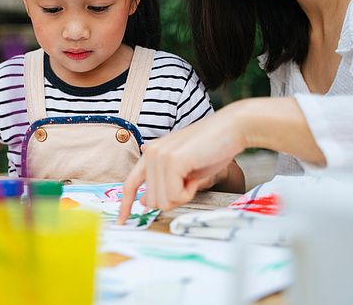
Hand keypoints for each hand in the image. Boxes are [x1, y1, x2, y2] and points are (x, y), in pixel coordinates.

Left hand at [117, 105, 245, 223]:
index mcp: (151, 155)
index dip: (124, 205)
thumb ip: (162, 183)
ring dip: (182, 196)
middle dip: (173, 199)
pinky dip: (189, 193)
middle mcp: (150, 154)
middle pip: (152, 200)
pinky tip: (196, 177)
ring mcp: (159, 156)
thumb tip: (145, 202)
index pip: (129, 184)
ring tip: (193, 177)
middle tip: (190, 183)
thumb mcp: (182, 170)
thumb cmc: (211, 149)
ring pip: (162, 201)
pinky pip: (174, 195)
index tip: (120, 222)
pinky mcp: (172, 160)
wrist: (232, 129)